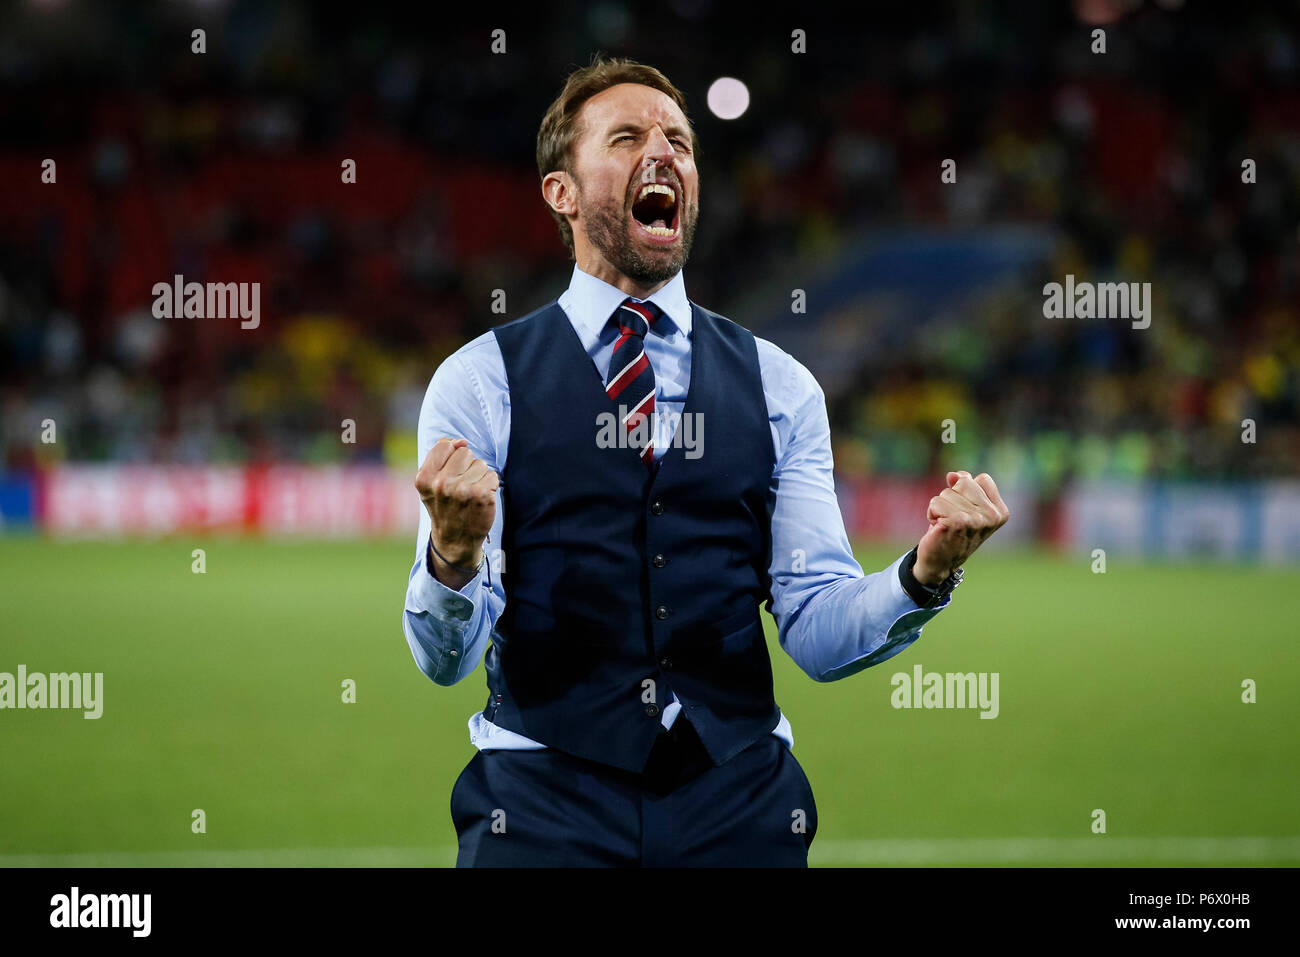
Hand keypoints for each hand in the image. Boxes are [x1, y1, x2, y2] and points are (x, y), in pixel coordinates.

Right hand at [414, 437, 498, 580]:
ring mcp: (462, 490)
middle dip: (466, 466)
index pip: (445, 445)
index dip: (451, 457)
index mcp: (424, 478)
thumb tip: (461, 442)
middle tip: (461, 488)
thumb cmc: (445, 506)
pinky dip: (490, 486)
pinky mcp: (482, 496)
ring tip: (470, 495)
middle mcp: (441, 484)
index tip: (450, 473)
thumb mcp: (431, 482)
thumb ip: (441, 457)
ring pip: (481, 464)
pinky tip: (481, 500)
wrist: (455, 540)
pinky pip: (493, 475)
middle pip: (465, 452)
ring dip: (479, 477)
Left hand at [915, 471, 1009, 584]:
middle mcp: (991, 516)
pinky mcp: (956, 523)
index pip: (982, 479)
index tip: (966, 510)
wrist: (941, 562)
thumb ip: (964, 486)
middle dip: (952, 497)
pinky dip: (932, 513)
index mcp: (1000, 511)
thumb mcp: (965, 506)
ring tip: (946, 524)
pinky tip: (938, 528)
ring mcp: (975, 520)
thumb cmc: (954, 531)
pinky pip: (935, 503)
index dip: (967, 491)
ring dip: (940, 507)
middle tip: (953, 518)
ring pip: (946, 492)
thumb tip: (953, 475)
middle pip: (963, 482)